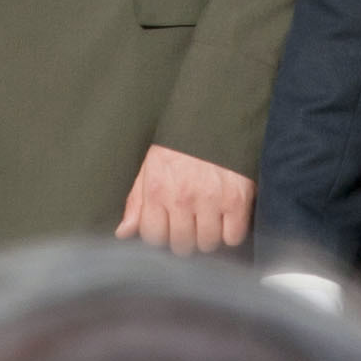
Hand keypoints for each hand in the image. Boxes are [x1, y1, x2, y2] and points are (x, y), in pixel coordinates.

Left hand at [115, 144, 253, 254]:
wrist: (217, 115)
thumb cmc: (181, 142)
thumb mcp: (151, 165)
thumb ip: (136, 202)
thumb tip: (123, 232)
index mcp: (157, 190)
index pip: (153, 237)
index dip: (161, 235)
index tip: (169, 227)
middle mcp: (182, 198)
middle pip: (182, 245)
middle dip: (185, 239)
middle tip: (191, 224)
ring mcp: (210, 201)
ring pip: (207, 244)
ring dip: (208, 237)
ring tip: (209, 220)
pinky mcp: (237, 200)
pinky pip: (233, 237)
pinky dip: (231, 233)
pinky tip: (227, 218)